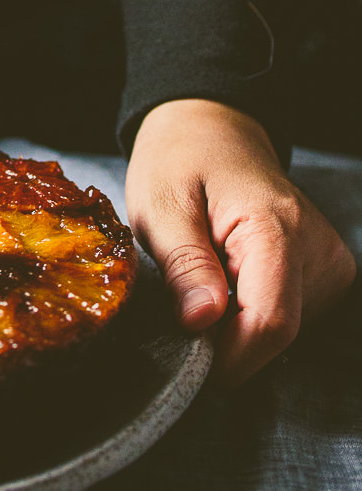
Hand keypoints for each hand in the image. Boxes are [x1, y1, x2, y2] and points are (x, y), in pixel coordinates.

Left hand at [125, 99, 354, 384]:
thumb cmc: (180, 161)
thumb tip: (201, 322)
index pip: (271, 322)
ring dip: (236, 325)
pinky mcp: (327, 271)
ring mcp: (330, 261)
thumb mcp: (161, 205)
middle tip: (182, 305)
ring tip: (204, 280)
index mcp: (277, 227)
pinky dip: (251, 313)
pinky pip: (288, 315)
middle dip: (227, 341)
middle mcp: (318, 248)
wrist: (212, 130)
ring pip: (284, 331)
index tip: (189, 360)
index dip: (229, 357)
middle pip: (279, 333)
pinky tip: (227, 283)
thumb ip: (183, 263)